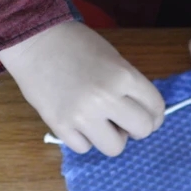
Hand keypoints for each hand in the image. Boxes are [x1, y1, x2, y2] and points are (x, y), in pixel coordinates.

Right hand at [0, 20, 164, 155]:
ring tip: (99, 124)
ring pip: (114, 148)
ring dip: (111, 138)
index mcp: (123, 76)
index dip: (154, 115)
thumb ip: (128, 86)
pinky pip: (84, 148)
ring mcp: (81, 116)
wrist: (35, 42)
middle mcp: (105, 98)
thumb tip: (137, 115)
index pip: (155, 108)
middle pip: (141, 131)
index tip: (146, 116)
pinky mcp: (60, 126)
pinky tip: (77, 123)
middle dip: (136, 128)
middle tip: (123, 122)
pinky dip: (84, 139)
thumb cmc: (76, 45)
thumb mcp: (113, 59)